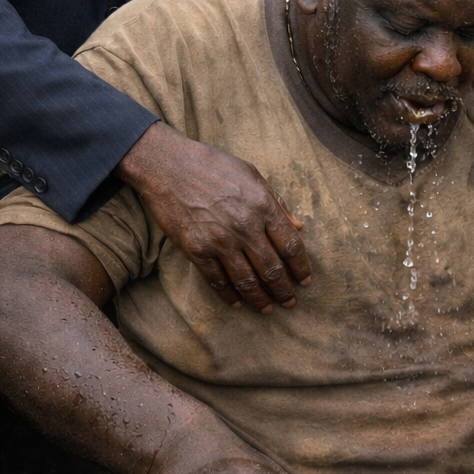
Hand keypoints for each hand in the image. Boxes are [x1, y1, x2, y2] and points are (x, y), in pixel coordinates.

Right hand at [118, 121, 310, 312]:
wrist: (168, 166)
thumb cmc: (213, 166)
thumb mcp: (252, 175)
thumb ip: (276, 203)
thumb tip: (298, 226)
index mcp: (263, 206)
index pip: (291, 246)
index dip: (301, 268)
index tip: (305, 281)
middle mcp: (245, 227)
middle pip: (272, 269)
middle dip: (284, 290)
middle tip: (290, 302)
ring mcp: (220, 241)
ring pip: (247, 281)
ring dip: (260, 299)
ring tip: (268, 308)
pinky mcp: (196, 250)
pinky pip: (217, 280)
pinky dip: (229, 295)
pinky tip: (238, 303)